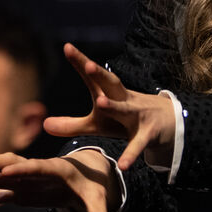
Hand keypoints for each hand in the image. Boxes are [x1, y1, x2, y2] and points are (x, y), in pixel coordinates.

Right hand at [0, 149, 121, 211]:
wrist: (86, 177)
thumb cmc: (91, 187)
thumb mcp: (97, 202)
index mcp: (57, 169)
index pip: (38, 167)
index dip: (24, 168)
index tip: (8, 170)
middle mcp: (37, 171)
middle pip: (12, 165)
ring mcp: (26, 180)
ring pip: (2, 175)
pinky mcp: (21, 190)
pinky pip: (0, 193)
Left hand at [43, 43, 174, 171]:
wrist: (167, 122)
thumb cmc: (124, 120)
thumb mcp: (98, 123)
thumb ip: (72, 124)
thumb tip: (44, 126)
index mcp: (110, 94)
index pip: (92, 77)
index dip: (80, 61)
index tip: (67, 46)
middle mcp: (124, 99)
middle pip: (111, 83)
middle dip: (99, 74)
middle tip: (86, 64)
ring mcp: (137, 115)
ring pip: (125, 109)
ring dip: (114, 106)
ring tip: (101, 102)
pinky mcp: (147, 135)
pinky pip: (137, 145)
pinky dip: (131, 154)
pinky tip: (123, 165)